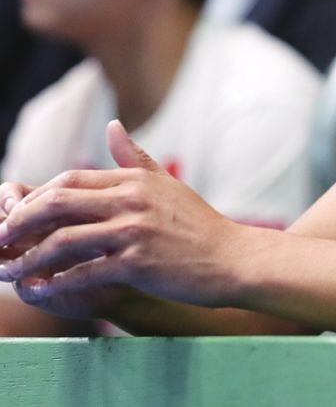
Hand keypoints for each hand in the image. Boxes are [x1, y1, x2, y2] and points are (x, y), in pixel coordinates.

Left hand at [0, 121, 252, 312]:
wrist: (232, 258)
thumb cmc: (199, 225)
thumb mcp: (167, 185)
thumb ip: (135, 158)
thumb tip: (112, 125)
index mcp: (135, 180)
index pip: (69, 180)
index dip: (35, 199)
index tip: (16, 217)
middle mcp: (132, 200)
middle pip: (57, 203)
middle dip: (18, 223)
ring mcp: (134, 231)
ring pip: (62, 240)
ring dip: (27, 258)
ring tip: (9, 271)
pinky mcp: (137, 264)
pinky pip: (82, 273)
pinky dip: (55, 284)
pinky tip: (41, 290)